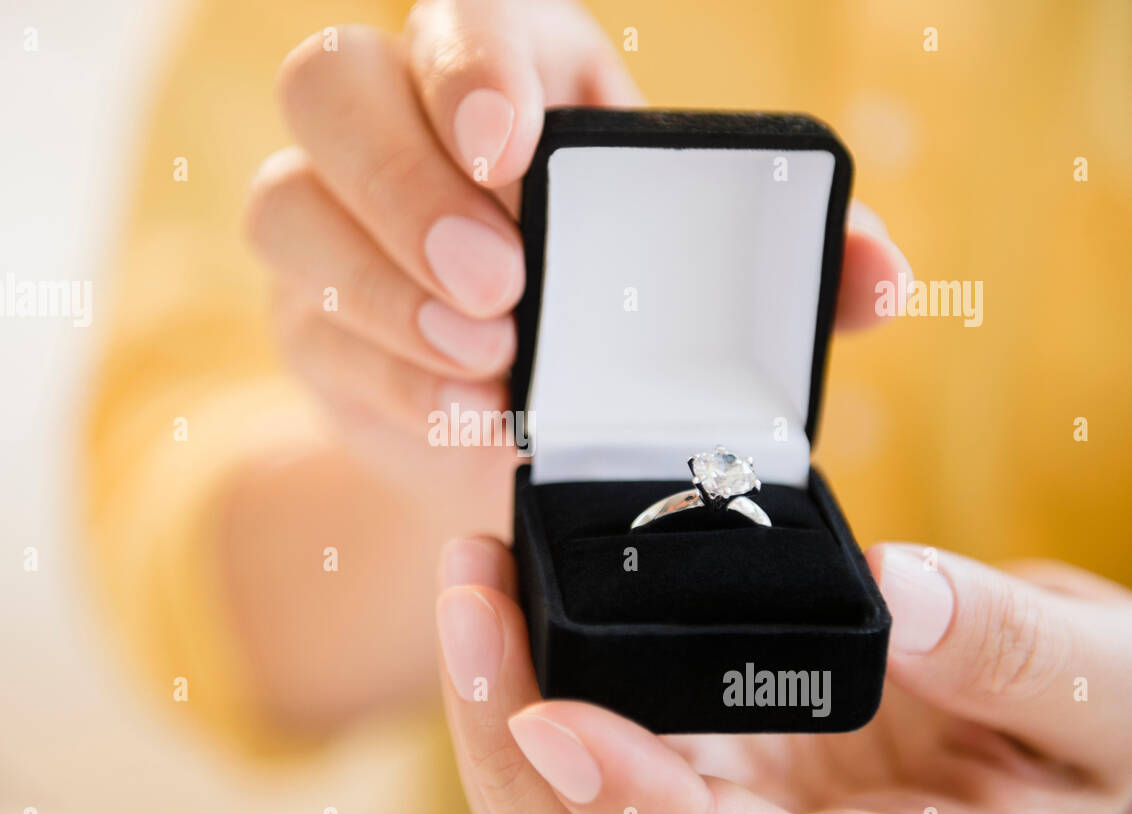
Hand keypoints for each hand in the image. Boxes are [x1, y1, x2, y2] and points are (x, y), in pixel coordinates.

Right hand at [246, 0, 910, 501]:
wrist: (530, 413)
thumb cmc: (624, 310)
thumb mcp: (710, 269)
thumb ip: (797, 263)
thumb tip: (884, 282)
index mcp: (511, 71)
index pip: (457, 11)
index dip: (465, 64)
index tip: (510, 154)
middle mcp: (401, 122)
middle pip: (329, 82)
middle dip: (405, 185)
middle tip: (500, 285)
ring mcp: (334, 217)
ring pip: (286, 202)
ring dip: (383, 289)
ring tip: (490, 364)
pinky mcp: (310, 312)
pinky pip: (309, 326)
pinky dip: (388, 376)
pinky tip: (463, 415)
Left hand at [434, 537, 1131, 813]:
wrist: (1050, 715)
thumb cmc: (1089, 721)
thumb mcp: (1102, 691)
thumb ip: (1019, 654)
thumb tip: (908, 591)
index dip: (633, 809)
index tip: (549, 717)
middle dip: (506, 743)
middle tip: (472, 599)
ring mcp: (724, 812)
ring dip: (495, 706)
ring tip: (474, 580)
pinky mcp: (697, 756)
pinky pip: (585, 743)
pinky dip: (530, 673)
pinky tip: (510, 595)